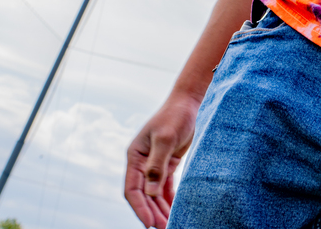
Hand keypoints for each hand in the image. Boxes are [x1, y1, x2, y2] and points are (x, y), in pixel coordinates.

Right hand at [125, 91, 199, 227]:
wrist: (188, 103)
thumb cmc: (175, 116)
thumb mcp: (165, 138)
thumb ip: (157, 165)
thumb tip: (150, 192)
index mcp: (135, 156)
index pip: (133, 188)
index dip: (140, 207)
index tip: (149, 223)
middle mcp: (141, 162)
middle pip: (143, 195)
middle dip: (151, 213)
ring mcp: (153, 164)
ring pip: (153, 194)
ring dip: (160, 209)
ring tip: (169, 224)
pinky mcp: (166, 164)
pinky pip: (164, 187)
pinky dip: (167, 200)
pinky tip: (174, 211)